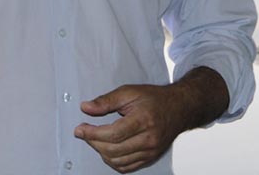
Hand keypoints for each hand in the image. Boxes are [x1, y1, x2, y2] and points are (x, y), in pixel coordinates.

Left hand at [73, 84, 187, 172]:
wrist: (179, 108)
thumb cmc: (155, 99)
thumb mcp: (129, 92)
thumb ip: (105, 101)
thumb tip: (86, 108)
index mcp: (143, 121)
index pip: (113, 134)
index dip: (92, 133)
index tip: (80, 129)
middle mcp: (149, 140)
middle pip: (114, 150)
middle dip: (93, 142)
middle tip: (83, 132)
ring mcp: (151, 151)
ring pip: (119, 162)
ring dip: (101, 152)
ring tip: (94, 139)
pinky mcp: (150, 158)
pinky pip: (127, 167)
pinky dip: (113, 161)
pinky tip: (106, 149)